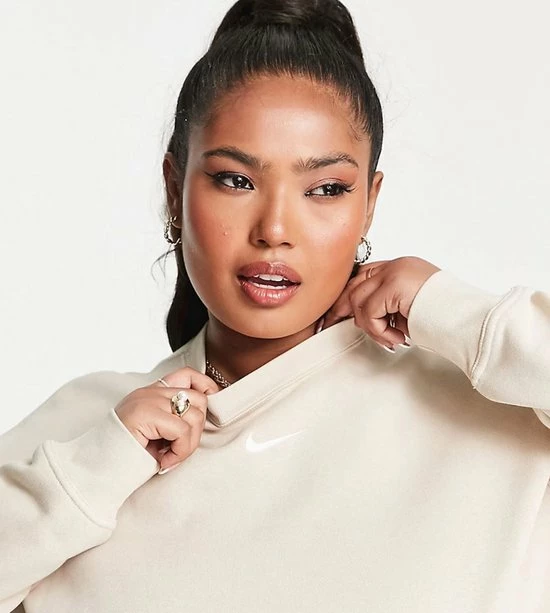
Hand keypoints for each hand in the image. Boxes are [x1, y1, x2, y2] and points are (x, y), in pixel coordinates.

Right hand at [114, 367, 218, 473]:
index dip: (206, 387)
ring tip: (170, 459)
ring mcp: (147, 400)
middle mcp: (149, 392)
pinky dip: (179, 451)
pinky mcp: (145, 414)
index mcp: (151, 393)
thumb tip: (204, 420)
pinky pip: (182, 430)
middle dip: (198, 430)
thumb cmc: (127, 459)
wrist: (94, 472)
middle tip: (180, 451)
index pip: (188, 374)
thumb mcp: (156, 435)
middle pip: (198, 399)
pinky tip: (163, 462)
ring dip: (187, 446)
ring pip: (194, 416)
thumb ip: (174, 420)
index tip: (212, 409)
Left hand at [323, 256, 440, 348]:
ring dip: (371, 328)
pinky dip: (379, 331)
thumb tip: (360, 318)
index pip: (363, 276)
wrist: (470, 321)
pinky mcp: (395, 285)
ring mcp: (395, 272)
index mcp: (401, 267)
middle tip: (330, 325)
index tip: (335, 313)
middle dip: (340, 308)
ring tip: (391, 339)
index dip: (347, 296)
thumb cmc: (446, 319)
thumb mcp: (410, 308)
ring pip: (358, 301)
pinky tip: (399, 338)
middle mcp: (396, 265)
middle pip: (354, 284)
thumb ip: (388, 305)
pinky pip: (369, 313)